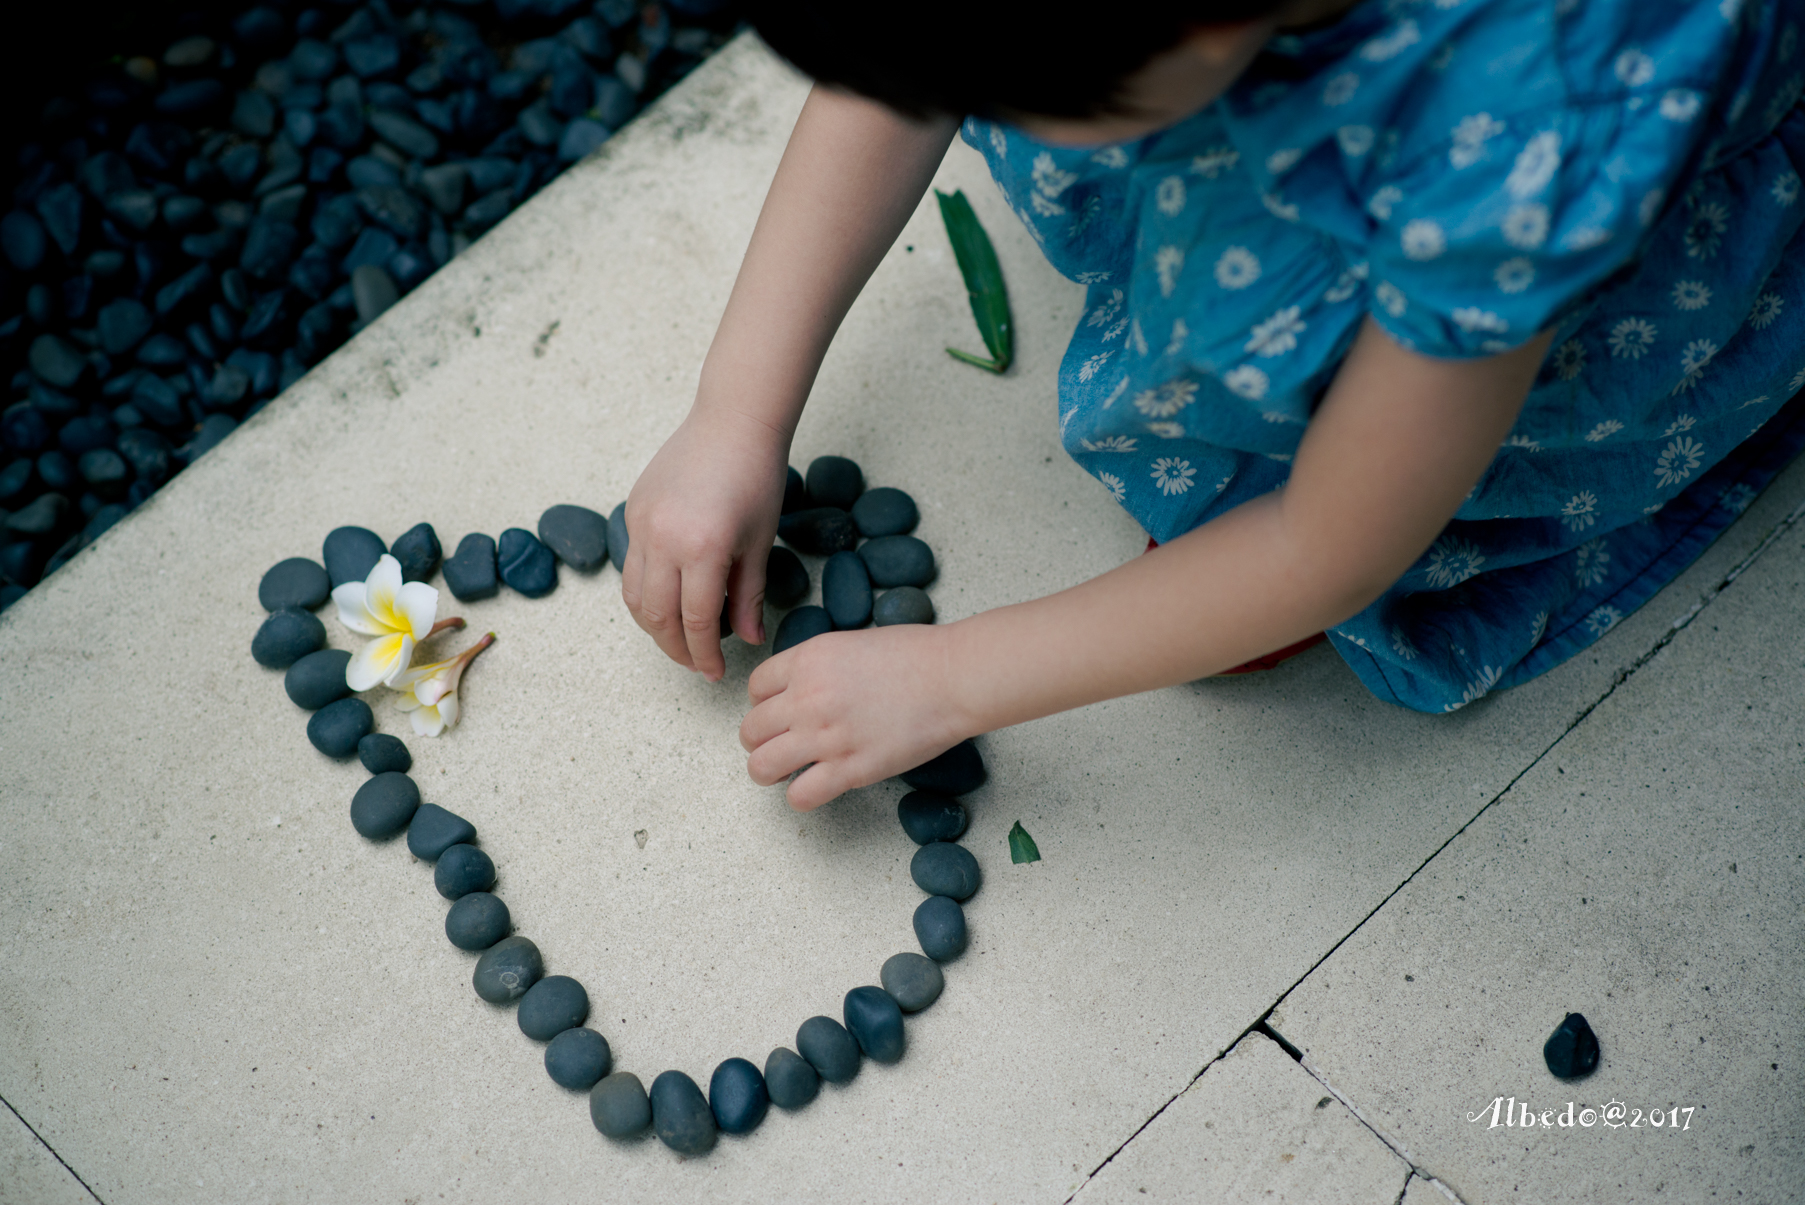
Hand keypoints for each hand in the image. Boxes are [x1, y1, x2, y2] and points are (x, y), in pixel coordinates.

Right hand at [620, 407, 789, 680]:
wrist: (733, 422)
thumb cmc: (757, 477)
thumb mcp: (759, 542)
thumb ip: (749, 595)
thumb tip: (751, 640)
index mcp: (702, 549)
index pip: (697, 622)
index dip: (705, 655)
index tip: (715, 672)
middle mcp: (663, 539)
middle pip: (658, 617)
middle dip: (676, 648)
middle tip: (696, 662)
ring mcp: (642, 524)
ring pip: (634, 596)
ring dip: (653, 625)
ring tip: (678, 637)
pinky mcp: (633, 511)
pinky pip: (631, 565)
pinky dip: (645, 591)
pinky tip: (668, 597)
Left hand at [740, 623, 974, 809]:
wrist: (953, 678)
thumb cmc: (916, 656)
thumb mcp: (852, 643)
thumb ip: (820, 666)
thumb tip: (805, 687)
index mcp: (808, 660)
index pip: (755, 688)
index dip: (764, 704)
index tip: (779, 712)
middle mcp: (807, 698)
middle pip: (750, 730)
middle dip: (761, 740)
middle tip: (782, 743)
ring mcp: (826, 736)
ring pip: (761, 766)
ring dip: (769, 771)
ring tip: (786, 770)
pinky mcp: (849, 769)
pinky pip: (799, 796)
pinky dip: (801, 796)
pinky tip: (817, 786)